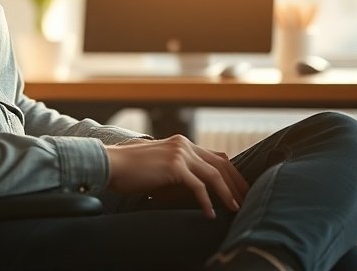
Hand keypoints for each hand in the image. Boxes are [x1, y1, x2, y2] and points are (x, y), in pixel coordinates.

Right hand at [103, 136, 248, 217]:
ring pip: (214, 174)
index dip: (231, 174)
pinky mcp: (173, 166)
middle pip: (220, 163)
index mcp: (181, 142)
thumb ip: (179, 171)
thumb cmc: (131, 170)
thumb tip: (200, 187)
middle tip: (246, 200)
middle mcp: (183, 144)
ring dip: (227, 193)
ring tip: (235, 208)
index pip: (216, 157)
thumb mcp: (160, 167)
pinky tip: (210, 214)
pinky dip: (207, 201)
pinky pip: (198, 186)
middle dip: (236, 183)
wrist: (110, 164)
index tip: (240, 189)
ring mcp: (179, 153)